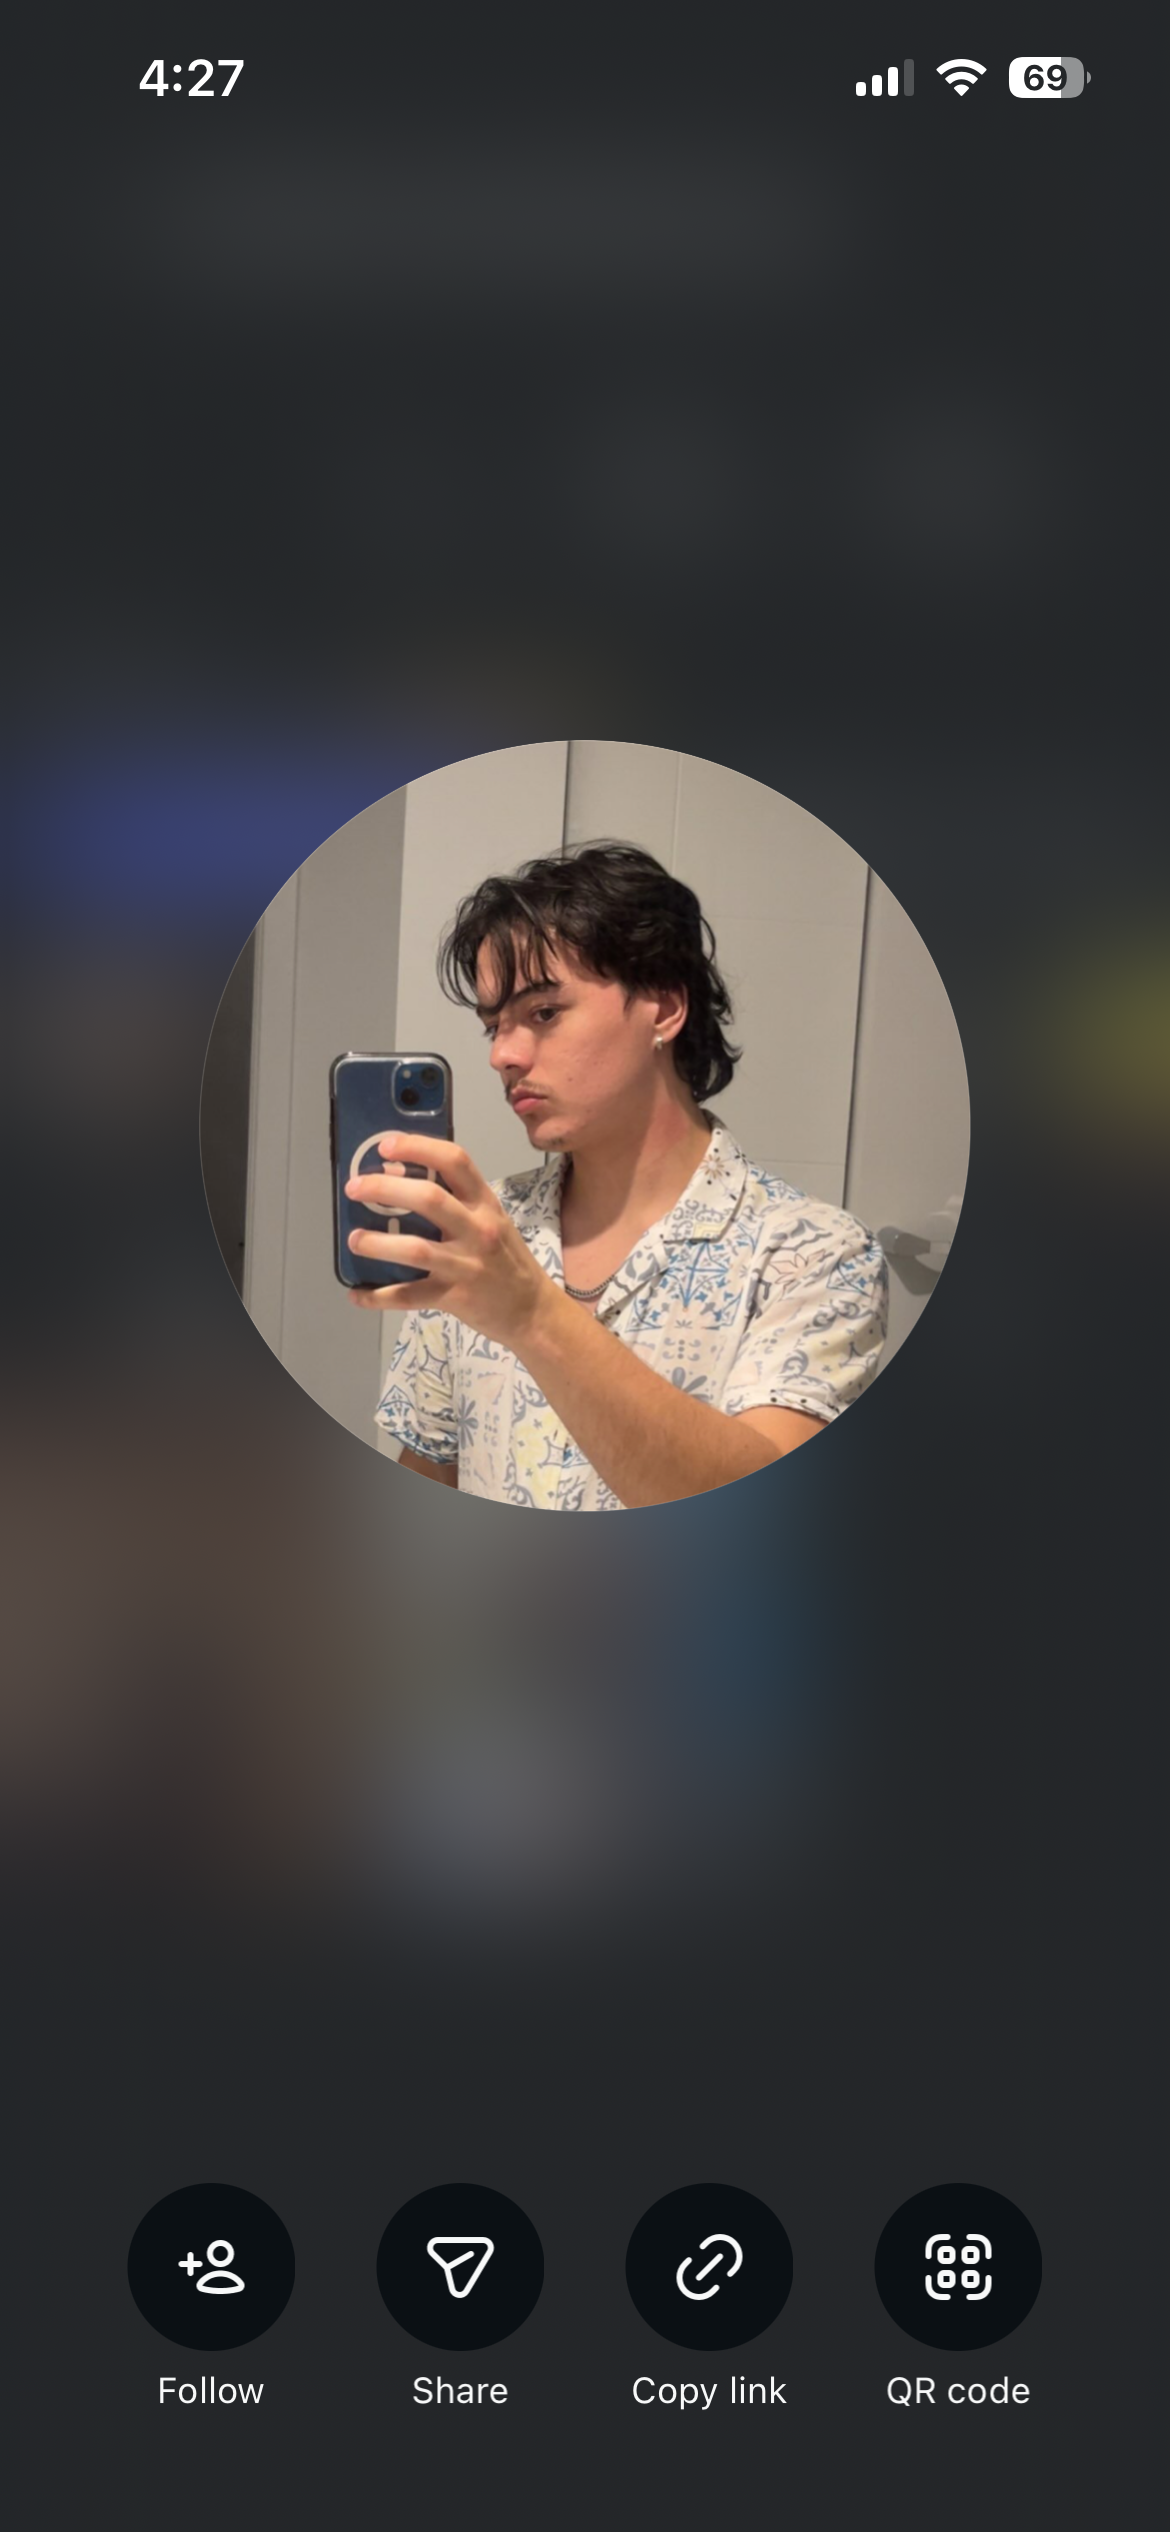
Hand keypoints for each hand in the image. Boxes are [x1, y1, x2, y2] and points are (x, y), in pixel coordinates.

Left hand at [344, 1134, 549, 1348]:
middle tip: (355, 1188)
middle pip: (429, 1198)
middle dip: (385, 1189)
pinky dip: (378, 1296)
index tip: (385, 1146)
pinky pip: (409, 1296)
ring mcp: (466, 1265)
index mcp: (485, 1204)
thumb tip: (400, 1180)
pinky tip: (358, 1293)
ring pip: (415, 1249)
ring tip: (353, 1240)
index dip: (418, 1147)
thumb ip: (457, 1201)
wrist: (532, 1310)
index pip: (455, 1161)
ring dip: (377, 1244)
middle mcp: (477, 1230)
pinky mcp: (454, 1297)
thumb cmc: (506, 1259)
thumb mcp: (491, 1220)